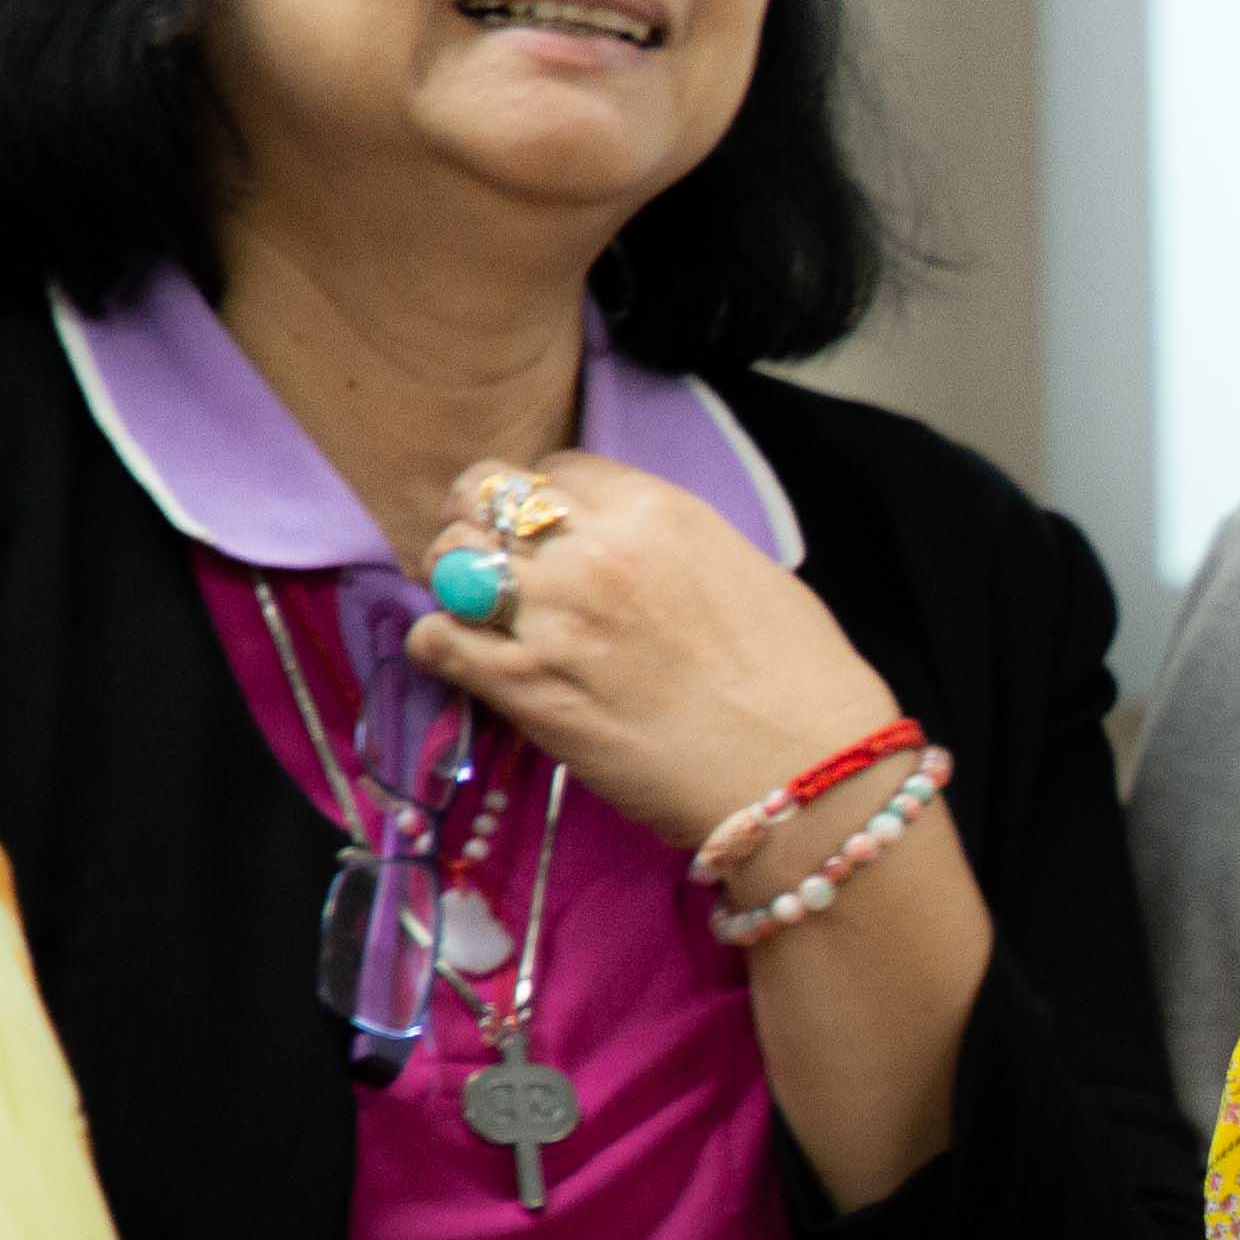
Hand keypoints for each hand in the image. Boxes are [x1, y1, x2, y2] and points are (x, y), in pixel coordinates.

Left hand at [403, 451, 901, 857]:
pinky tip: (464, 659)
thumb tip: (629, 555)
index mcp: (655, 510)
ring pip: (448, 561)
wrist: (804, 770)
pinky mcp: (525, 687)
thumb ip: (671, 545)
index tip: (552, 535)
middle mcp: (591, 549)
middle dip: (481, 525)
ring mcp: (552, 617)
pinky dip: (439, 645)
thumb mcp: (745, 570)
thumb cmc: (801, 677)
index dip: (546, 501)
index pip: (554, 469)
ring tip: (479, 613)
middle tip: (496, 565)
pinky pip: (435, 639)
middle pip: (483, 497)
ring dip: (455, 583)